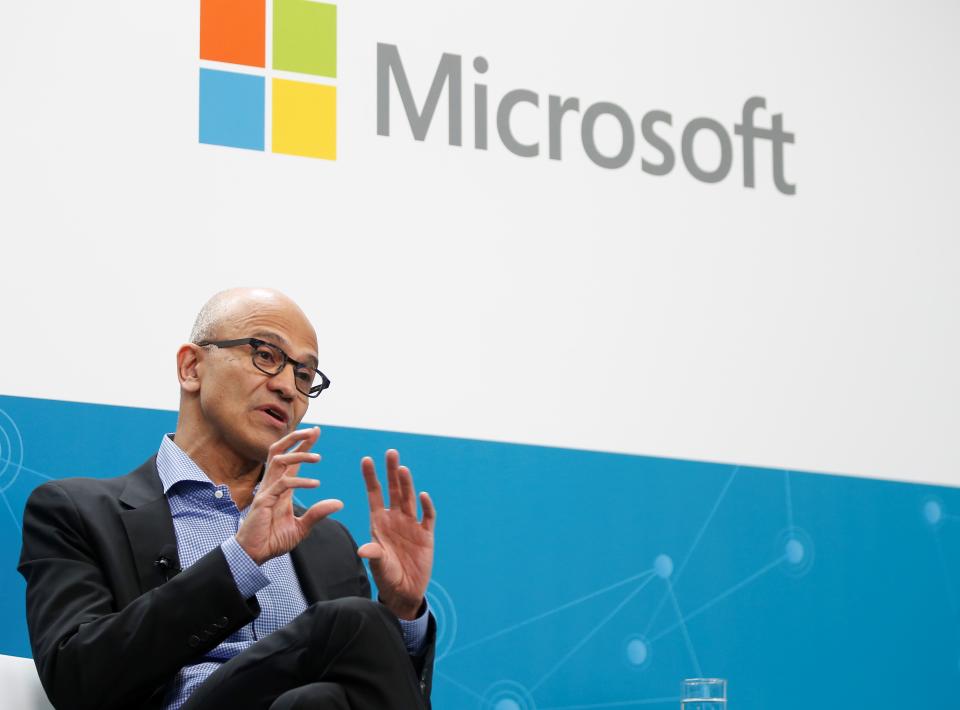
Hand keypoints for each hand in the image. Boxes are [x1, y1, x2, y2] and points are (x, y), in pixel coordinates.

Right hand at [236, 427, 342, 564]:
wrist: (255, 555)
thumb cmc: (273, 540)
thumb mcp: (301, 527)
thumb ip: (317, 514)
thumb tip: (338, 503)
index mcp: (281, 488)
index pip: (291, 460)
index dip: (303, 445)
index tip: (316, 431)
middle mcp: (272, 485)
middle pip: (279, 451)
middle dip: (295, 438)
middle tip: (314, 431)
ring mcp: (266, 491)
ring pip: (279, 461)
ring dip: (299, 455)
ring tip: (319, 458)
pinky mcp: (263, 500)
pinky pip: (282, 484)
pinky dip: (300, 481)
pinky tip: (315, 484)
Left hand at [358, 450, 435, 619]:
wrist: (405, 591)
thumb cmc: (387, 576)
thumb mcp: (378, 565)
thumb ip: (374, 554)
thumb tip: (364, 549)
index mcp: (379, 522)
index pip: (374, 494)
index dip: (370, 477)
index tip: (366, 459)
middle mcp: (395, 519)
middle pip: (393, 490)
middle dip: (391, 472)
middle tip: (391, 452)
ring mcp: (411, 525)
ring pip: (409, 499)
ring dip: (407, 484)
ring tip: (402, 469)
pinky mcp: (426, 535)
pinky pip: (427, 517)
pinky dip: (426, 506)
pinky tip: (423, 495)